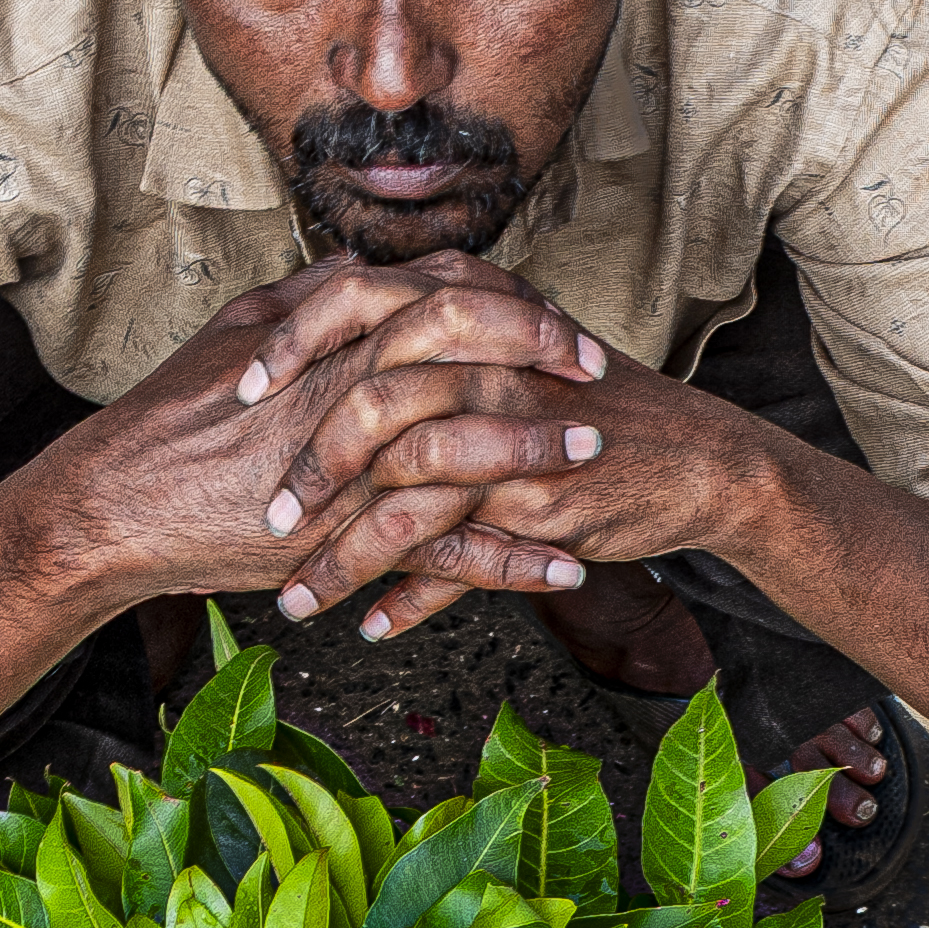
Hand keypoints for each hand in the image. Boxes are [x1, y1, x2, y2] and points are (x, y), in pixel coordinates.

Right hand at [23, 271, 593, 626]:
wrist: (121, 502)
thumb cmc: (170, 418)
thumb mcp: (239, 331)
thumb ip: (307, 296)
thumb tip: (357, 262)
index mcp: (334, 332)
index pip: (445, 293)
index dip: (509, 300)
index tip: (551, 317)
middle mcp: (352, 384)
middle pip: (475, 351)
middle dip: (545, 358)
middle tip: (596, 372)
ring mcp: (354, 461)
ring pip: (472, 444)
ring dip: (541, 453)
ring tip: (594, 458)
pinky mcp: (348, 537)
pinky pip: (450, 551)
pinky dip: (513, 564)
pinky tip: (562, 571)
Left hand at [246, 296, 766, 649]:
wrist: (691, 456)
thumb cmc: (585, 405)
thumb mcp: (506, 348)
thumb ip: (431, 336)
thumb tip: (342, 340)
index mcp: (465, 308)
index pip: (352, 300)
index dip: (289, 344)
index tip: (236, 390)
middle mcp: (484, 361)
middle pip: (366, 407)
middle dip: (303, 473)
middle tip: (263, 522)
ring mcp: (510, 433)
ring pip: (402, 496)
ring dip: (341, 559)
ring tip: (296, 602)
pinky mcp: (535, 502)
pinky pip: (456, 557)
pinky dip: (410, 600)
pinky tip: (372, 627)